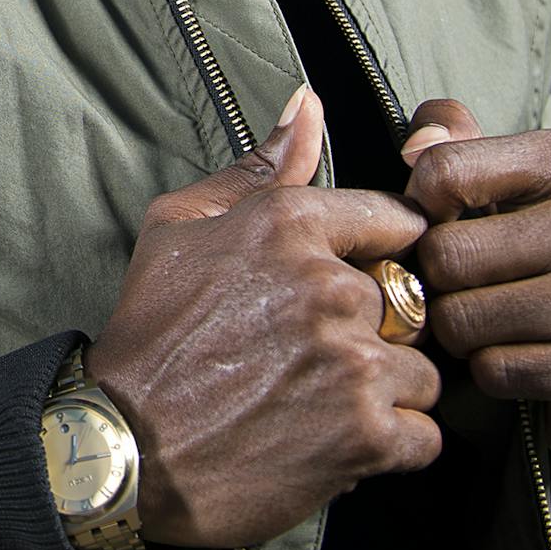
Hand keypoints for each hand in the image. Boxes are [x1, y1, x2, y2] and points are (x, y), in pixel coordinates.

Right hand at [86, 89, 441, 548]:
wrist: (125, 446)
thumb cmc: (149, 332)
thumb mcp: (179, 226)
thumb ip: (257, 166)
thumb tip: (307, 103)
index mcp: (290, 224)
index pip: (393, 218)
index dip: (383, 251)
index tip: (365, 278)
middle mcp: (330, 286)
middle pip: (408, 297)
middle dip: (377, 325)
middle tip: (323, 353)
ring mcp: (352, 363)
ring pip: (422, 368)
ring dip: (389, 388)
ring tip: (329, 400)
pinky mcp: (365, 436)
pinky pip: (425, 434)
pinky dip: (393, 444)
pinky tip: (342, 439)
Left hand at [401, 98, 550, 463]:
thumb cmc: (529, 244)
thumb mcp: (498, 181)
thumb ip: (450, 145)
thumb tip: (415, 146)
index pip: (445, 171)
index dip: (417, 208)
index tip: (436, 223)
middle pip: (447, 252)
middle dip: (436, 279)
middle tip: (461, 283)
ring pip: (463, 318)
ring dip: (457, 329)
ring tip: (487, 317)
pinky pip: (493, 369)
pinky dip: (488, 370)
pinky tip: (518, 354)